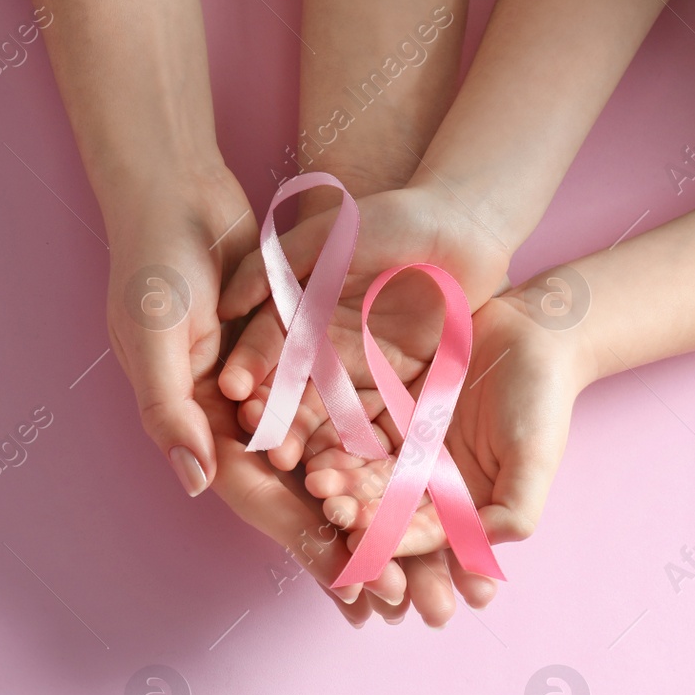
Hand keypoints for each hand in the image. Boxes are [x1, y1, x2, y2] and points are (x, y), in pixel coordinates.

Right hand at [102, 166, 407, 621]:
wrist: (171, 195)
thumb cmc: (152, 265)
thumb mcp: (153, 335)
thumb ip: (170, 411)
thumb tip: (197, 483)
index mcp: (195, 425)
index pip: (258, 498)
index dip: (306, 542)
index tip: (355, 588)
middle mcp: (231, 421)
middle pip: (299, 496)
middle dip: (349, 545)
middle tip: (401, 598)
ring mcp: (265, 393)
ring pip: (326, 462)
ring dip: (369, 508)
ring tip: (419, 557)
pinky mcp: (296, 359)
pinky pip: (340, 411)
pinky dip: (374, 444)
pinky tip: (419, 476)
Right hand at [215, 183, 513, 470]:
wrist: (468, 224)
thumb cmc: (393, 217)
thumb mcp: (327, 233)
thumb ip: (273, 266)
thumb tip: (225, 308)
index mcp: (295, 313)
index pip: (265, 347)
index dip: (249, 368)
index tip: (236, 392)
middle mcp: (321, 348)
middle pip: (293, 392)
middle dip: (281, 423)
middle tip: (271, 451)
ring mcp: (359, 370)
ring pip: (332, 415)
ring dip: (320, 446)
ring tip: (311, 476)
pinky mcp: (400, 384)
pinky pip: (381, 422)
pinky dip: (369, 448)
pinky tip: (361, 475)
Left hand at [303, 290, 589, 579]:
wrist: (529, 332)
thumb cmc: (541, 399)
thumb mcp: (535, 458)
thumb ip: (514, 510)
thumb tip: (482, 558)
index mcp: (461, 504)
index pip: (422, 532)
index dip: (393, 538)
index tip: (363, 541)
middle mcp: (426, 484)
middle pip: (384, 506)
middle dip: (356, 512)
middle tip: (331, 509)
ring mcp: (403, 450)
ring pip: (364, 472)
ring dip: (340, 481)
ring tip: (316, 480)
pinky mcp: (384, 415)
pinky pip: (355, 431)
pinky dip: (336, 441)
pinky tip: (314, 446)